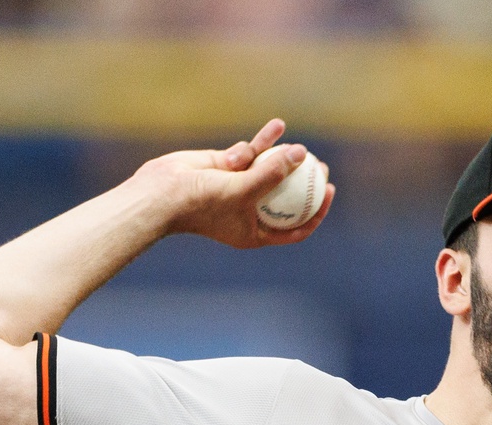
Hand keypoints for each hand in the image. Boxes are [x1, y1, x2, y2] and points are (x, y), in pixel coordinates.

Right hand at [136, 118, 336, 249]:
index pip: (296, 227)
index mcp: (257, 231)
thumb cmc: (204, 203)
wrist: (163, 192)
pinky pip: (251, 152)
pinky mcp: (228, 167)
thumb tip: (302, 154)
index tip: (329, 192)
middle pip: (288, 197)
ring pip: (269, 170)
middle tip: (321, 168)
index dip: (317, 212)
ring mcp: (239, 188)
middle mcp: (250, 211)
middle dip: (306, 182)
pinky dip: (264, 140)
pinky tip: (278, 126)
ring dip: (285, 157)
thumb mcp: (243, 190)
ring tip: (304, 147)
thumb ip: (273, 173)